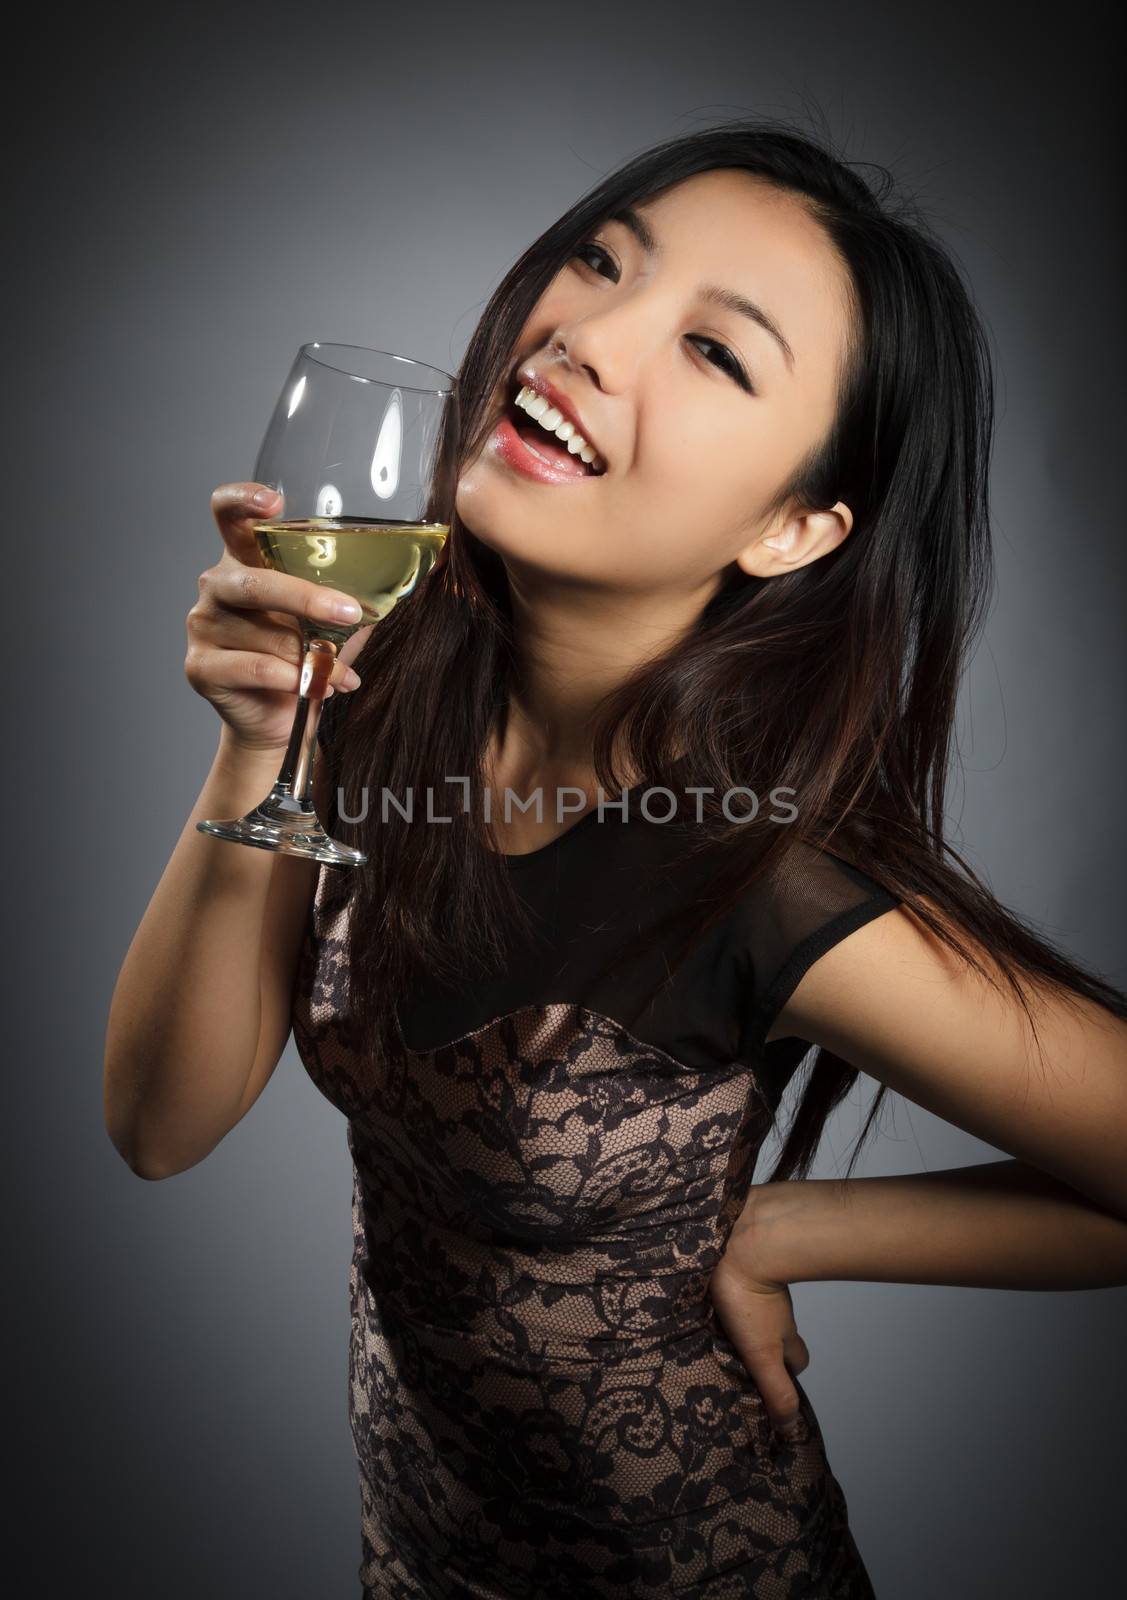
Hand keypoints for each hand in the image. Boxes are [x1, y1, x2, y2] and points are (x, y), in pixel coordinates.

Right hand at [185, 483, 373, 753]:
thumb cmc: (306, 656)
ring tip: (339, 671)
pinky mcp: (201, 667)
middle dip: (306, 599)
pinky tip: (320, 687)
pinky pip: (255, 668)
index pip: (228, 515)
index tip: (273, 502)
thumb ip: (364, 590)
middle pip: (253, 582)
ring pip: (264, 634)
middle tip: (349, 614)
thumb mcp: (335, 618)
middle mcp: (217, 586)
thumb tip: (431, 565)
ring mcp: (204, 626)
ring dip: (312, 656)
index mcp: (244, 560)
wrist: (278, 719)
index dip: (242, 500)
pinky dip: (294, 679)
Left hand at [708, 1250, 809, 1439]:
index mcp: (784, 1333)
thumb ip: (776, 1389)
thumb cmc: (748, 1299)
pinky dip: (730, 1295)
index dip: (789, 1375)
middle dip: (768, 1347)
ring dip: (745, 1321)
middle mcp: (777, 1311)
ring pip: (760, 1310)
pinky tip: (708, 1301)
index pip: (797, 1361)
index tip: (770, 1386)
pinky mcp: (740, 1266)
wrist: (741, 1243)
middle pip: (782, 1334)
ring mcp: (761, 1286)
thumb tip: (790, 1428)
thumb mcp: (761, 1354)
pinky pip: (740, 1285)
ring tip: (715, 1332)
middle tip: (739, 1359)